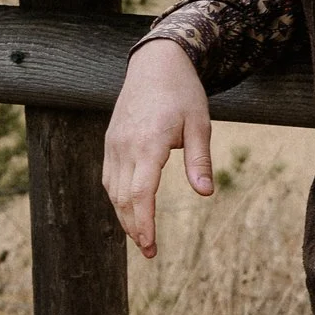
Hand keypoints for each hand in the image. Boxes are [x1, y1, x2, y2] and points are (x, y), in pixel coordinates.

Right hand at [101, 38, 213, 255]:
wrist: (156, 62)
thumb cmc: (182, 92)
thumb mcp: (199, 124)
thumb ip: (199, 161)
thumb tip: (205, 194)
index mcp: (147, 143)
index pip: (139, 193)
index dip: (143, 223)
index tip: (149, 245)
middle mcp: (124, 146)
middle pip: (122, 197)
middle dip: (134, 227)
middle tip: (149, 251)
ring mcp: (114, 143)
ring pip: (112, 189)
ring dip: (124, 215)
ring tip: (140, 236)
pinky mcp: (111, 140)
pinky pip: (109, 176)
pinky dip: (117, 197)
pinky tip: (129, 209)